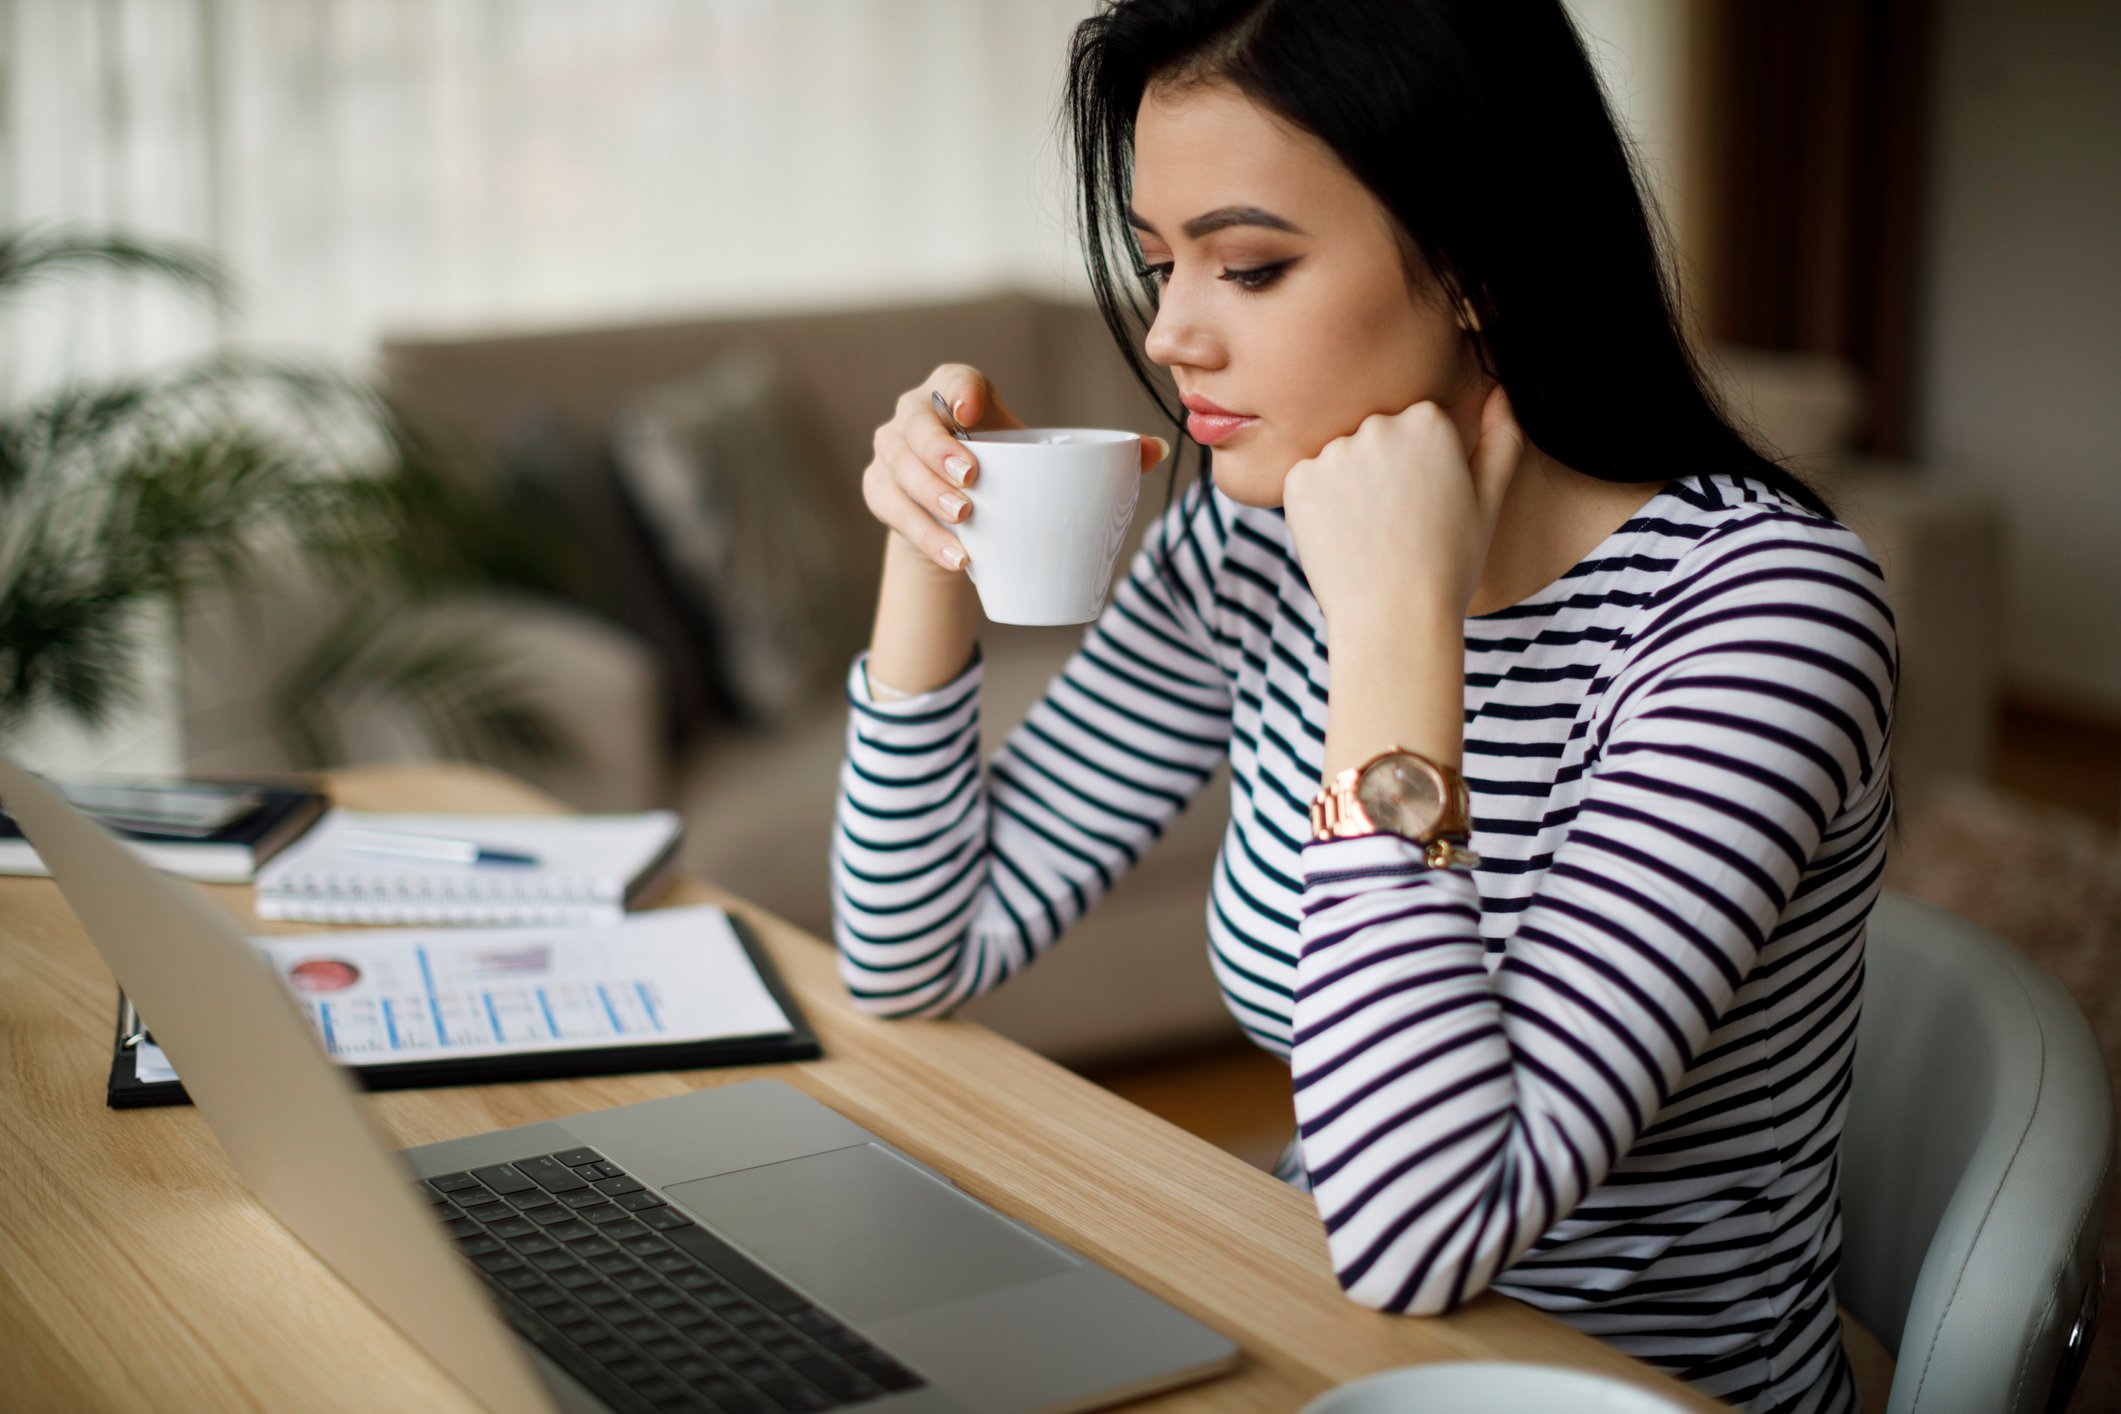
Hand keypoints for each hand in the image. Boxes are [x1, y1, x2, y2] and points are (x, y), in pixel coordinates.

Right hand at [861, 363, 1171, 573]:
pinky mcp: (879, 491)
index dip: (957, 391)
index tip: (973, 414)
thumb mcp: (1041, 460)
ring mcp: (889, 454)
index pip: (951, 379)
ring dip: (928, 501)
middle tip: (971, 487)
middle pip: (914, 427)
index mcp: (955, 392)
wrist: (959, 516)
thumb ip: (1099, 454)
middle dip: (938, 454)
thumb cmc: (1006, 474)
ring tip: (966, 527)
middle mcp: (913, 416)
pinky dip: (922, 536)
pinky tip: (954, 555)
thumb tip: (1155, 449)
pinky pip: (892, 512)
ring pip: (898, 471)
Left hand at [1281, 384, 1523, 631]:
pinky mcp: (1298, 479)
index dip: (1420, 469)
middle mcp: (1378, 425)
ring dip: (1348, 488)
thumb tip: (1499, 392)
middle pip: (1375, 437)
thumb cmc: (1448, 564)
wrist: (1395, 619)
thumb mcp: (1488, 501)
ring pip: (1340, 460)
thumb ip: (1501, 439)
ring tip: (1369, 535)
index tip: (1424, 505)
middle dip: (1381, 472)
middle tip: (1396, 525)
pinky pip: (1308, 482)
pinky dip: (1318, 507)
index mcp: (1428, 420)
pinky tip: (1341, 539)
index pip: (1416, 426)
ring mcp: (1334, 451)